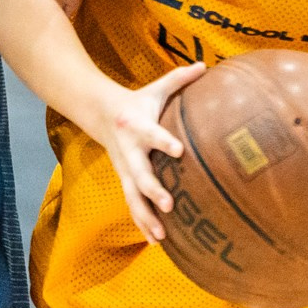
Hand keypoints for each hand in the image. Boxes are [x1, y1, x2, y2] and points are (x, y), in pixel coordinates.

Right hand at [106, 61, 206, 241]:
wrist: (100, 114)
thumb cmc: (138, 102)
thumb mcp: (156, 88)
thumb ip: (179, 79)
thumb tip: (206, 65)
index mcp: (137, 127)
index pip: (152, 135)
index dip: (164, 142)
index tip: (180, 151)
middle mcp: (129, 152)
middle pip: (139, 174)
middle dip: (153, 190)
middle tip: (169, 204)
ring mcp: (125, 170)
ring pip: (133, 197)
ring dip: (146, 217)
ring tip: (161, 237)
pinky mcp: (126, 181)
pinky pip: (133, 206)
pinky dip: (143, 224)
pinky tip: (156, 242)